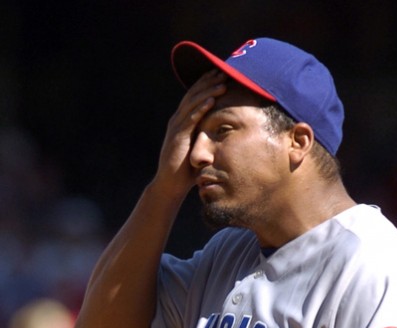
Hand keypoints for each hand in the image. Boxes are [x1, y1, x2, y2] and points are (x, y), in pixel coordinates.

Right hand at [154, 70, 226, 195]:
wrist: (170, 186)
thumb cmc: (185, 171)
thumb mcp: (197, 149)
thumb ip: (205, 137)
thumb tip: (221, 133)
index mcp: (182, 122)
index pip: (195, 97)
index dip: (206, 84)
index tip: (221, 74)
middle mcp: (177, 121)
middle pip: (193, 95)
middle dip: (208, 82)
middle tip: (223, 70)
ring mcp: (176, 128)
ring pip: (193, 104)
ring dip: (208, 92)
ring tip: (222, 82)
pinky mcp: (178, 138)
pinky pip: (190, 120)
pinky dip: (201, 109)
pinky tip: (211, 101)